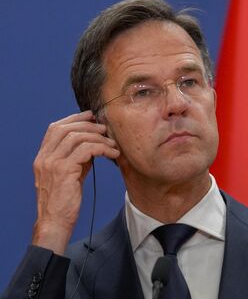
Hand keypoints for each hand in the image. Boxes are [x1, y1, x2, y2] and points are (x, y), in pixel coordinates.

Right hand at [31, 110, 119, 254]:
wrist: (55, 222)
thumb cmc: (64, 201)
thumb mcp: (69, 174)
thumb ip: (77, 158)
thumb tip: (94, 144)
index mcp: (43, 157)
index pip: (55, 128)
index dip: (74, 119)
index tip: (91, 116)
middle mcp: (44, 157)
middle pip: (66, 128)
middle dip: (89, 125)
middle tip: (106, 130)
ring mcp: (52, 163)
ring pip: (78, 137)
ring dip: (99, 138)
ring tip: (113, 145)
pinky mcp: (64, 170)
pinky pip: (87, 150)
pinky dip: (103, 148)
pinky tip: (113, 155)